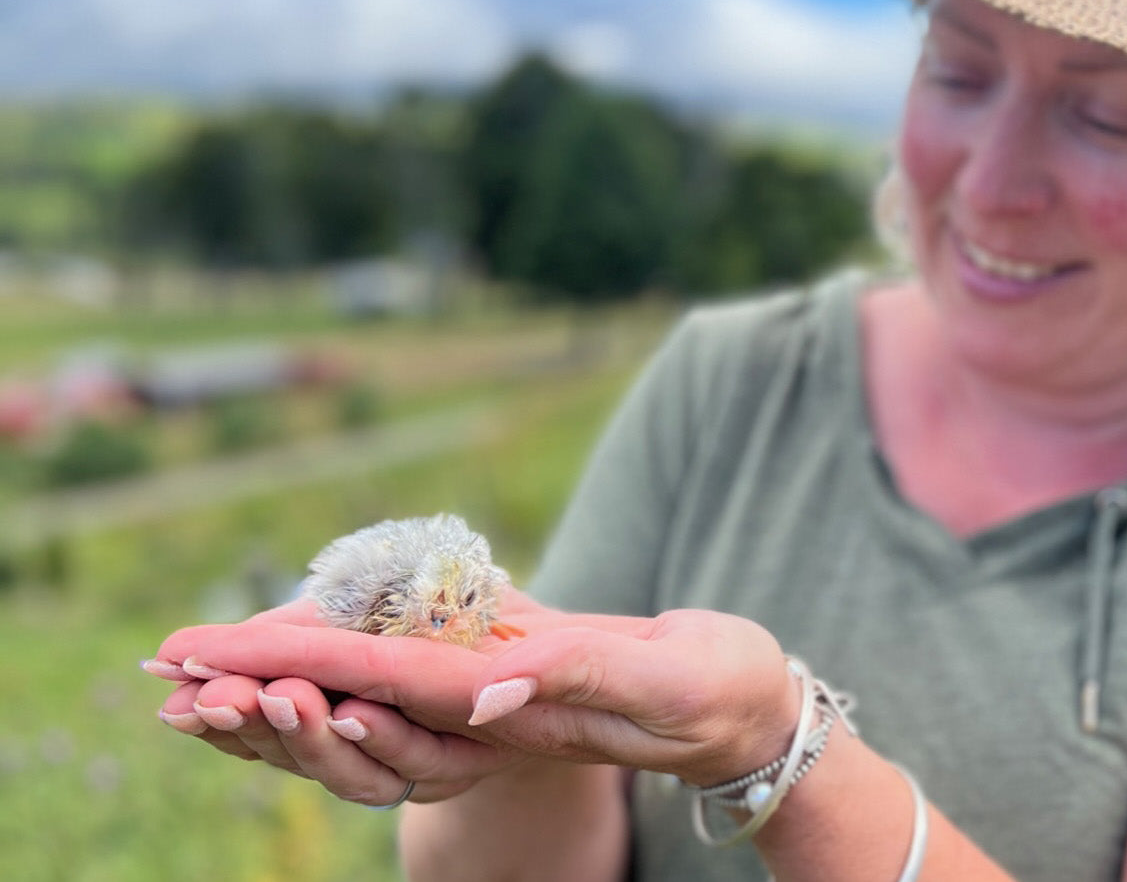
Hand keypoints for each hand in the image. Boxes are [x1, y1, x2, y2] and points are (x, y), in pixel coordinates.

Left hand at [149, 596, 801, 789]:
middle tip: (165, 663)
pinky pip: (413, 663)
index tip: (210, 653)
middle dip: (258, 683)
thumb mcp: (664, 685)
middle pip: (353, 702)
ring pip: (370, 690)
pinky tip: (317, 628)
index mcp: (511, 708)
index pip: (379, 681)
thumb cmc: (720, 692)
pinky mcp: (509, 670)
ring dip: (289, 675)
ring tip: (206, 660)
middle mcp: (484, 712)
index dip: (291, 664)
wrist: (747, 710)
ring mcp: (492, 696)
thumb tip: (488, 688)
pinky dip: (352, 647)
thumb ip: (579, 680)